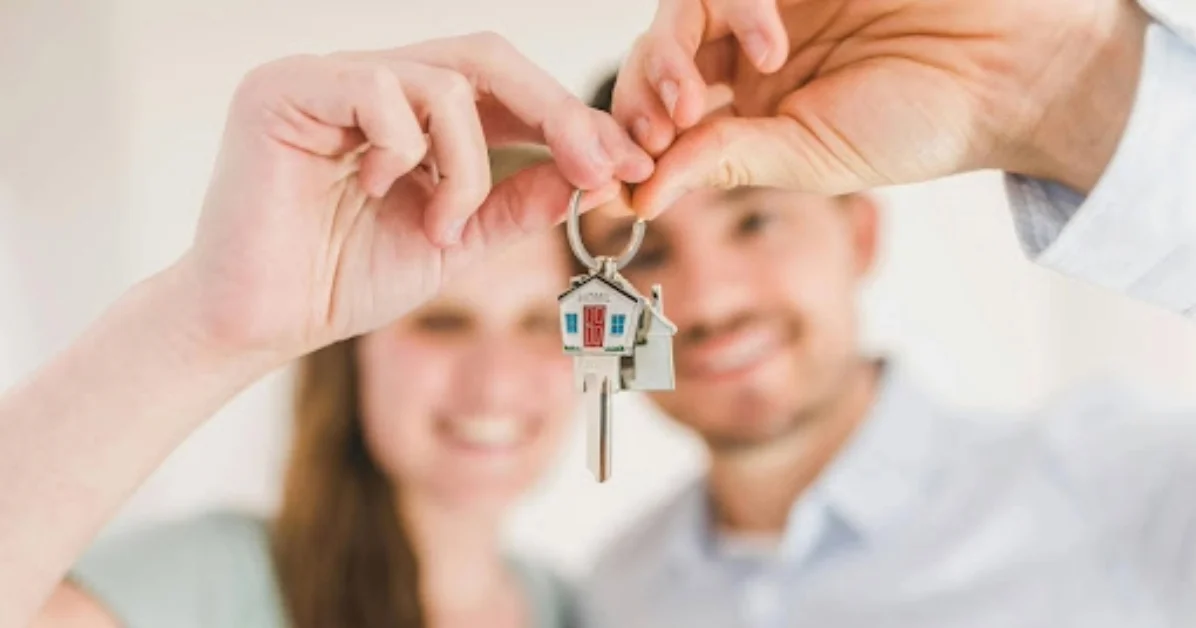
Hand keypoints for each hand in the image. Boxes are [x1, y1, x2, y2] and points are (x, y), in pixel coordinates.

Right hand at [181, 32, 652, 361]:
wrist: (259, 324)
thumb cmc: (343, 280)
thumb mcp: (455, 241)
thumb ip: (515, 204)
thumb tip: (588, 174)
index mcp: (408, 111)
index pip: (503, 88)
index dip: (569, 120)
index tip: (626, 165)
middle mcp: (369, 81)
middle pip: (486, 58)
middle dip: (556, 114)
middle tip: (598, 167)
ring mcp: (326, 78)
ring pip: (444, 81)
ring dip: (468, 166)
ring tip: (441, 226)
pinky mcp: (285, 89)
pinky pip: (379, 91)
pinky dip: (405, 151)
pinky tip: (376, 192)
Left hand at [614, 0, 1149, 216]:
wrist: (1006, 70)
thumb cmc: (918, 124)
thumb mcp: (807, 158)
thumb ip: (723, 162)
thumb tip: (636, 201)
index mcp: (749, 107)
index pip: (664, 113)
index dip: (633, 139)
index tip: (625, 175)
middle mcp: (749, 52)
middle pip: (658, 56)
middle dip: (641, 98)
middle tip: (655, 134)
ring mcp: (769, 3)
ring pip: (681, 10)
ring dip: (672, 56)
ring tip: (696, 101)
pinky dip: (735, 8)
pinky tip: (769, 47)